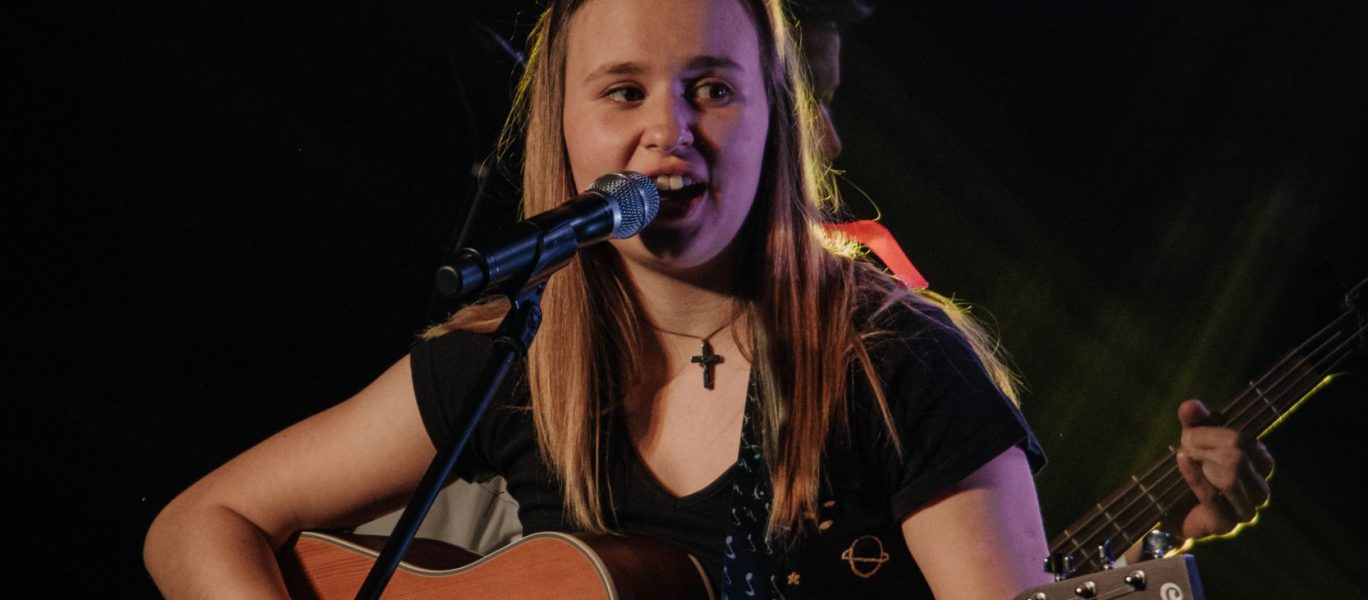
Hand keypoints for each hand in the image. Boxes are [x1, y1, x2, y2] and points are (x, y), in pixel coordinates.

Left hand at [1168, 399, 1274, 540]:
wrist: (1172, 509)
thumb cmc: (1192, 469)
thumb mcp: (1193, 439)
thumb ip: (1194, 421)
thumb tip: (1191, 405)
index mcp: (1261, 464)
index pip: (1246, 441)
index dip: (1215, 433)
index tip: (1189, 432)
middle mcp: (1260, 488)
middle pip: (1238, 457)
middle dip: (1206, 444)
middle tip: (1184, 442)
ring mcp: (1246, 510)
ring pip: (1230, 478)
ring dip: (1201, 462)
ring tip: (1183, 454)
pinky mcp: (1225, 525)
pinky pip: (1212, 498)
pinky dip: (1194, 477)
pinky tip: (1182, 461)